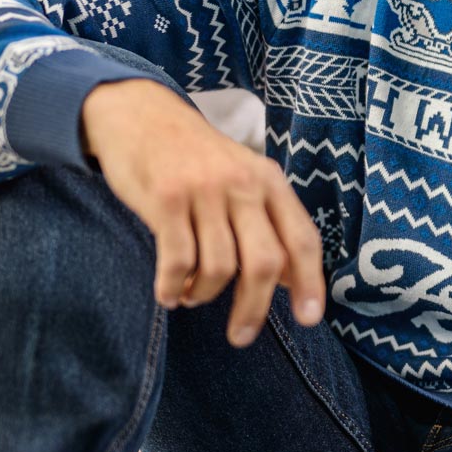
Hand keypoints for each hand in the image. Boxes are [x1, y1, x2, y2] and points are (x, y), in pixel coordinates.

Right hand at [81, 78, 325, 345]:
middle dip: (255, 308)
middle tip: (241, 336)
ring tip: (193, 298)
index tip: (309, 320)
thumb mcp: (245, 178)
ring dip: (206, 295)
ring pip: (219, 267)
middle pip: (264, 262)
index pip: (303, 240)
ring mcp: (204, 191)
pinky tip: (170, 295)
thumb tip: (292, 282)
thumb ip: (270, 224)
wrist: (140, 115)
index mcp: (271, 182)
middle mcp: (243, 185)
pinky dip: (174, 287)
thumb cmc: (198, 159)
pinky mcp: (165, 199)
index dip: (310, 283)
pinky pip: (178, 260)